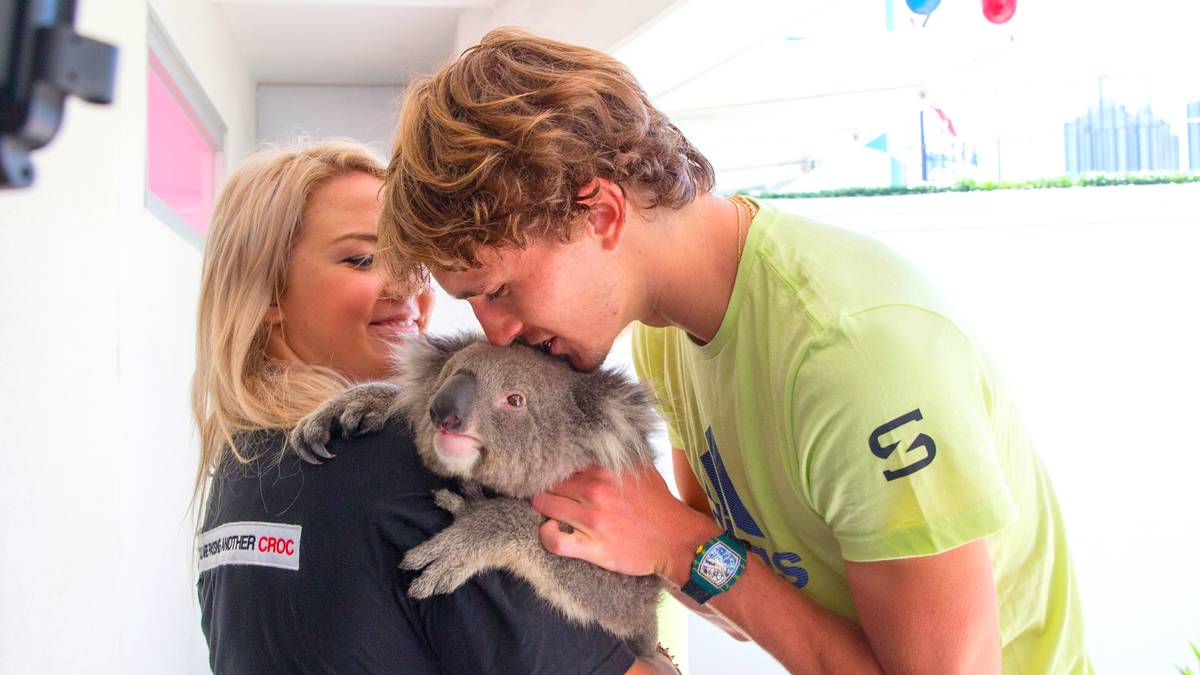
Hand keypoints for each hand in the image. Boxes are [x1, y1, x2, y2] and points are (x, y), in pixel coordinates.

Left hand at [530, 463, 720, 582]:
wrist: (676, 540)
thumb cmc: (657, 503)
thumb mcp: (641, 468)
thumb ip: (617, 452)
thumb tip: (598, 435)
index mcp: (604, 469)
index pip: (561, 459)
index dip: (551, 465)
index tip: (548, 470)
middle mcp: (596, 491)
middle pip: (548, 483)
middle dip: (542, 486)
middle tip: (543, 490)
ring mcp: (593, 520)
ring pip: (545, 506)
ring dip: (542, 507)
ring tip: (547, 509)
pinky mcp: (593, 547)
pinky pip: (555, 541)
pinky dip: (547, 535)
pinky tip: (552, 530)